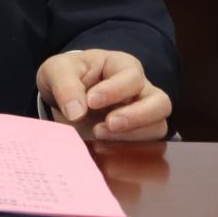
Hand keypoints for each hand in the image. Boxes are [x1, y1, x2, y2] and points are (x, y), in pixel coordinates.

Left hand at [36, 49, 171, 140]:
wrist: (63, 95)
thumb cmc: (66, 76)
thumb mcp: (56, 70)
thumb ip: (65, 86)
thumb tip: (76, 112)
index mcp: (122, 65)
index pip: (132, 77)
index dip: (115, 90)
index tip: (91, 101)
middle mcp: (140, 89)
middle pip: (160, 103)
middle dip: (137, 116)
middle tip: (108, 123)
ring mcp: (142, 113)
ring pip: (158, 126)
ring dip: (133, 135)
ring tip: (98, 134)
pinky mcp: (137, 135)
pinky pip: (148, 146)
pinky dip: (130, 150)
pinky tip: (106, 149)